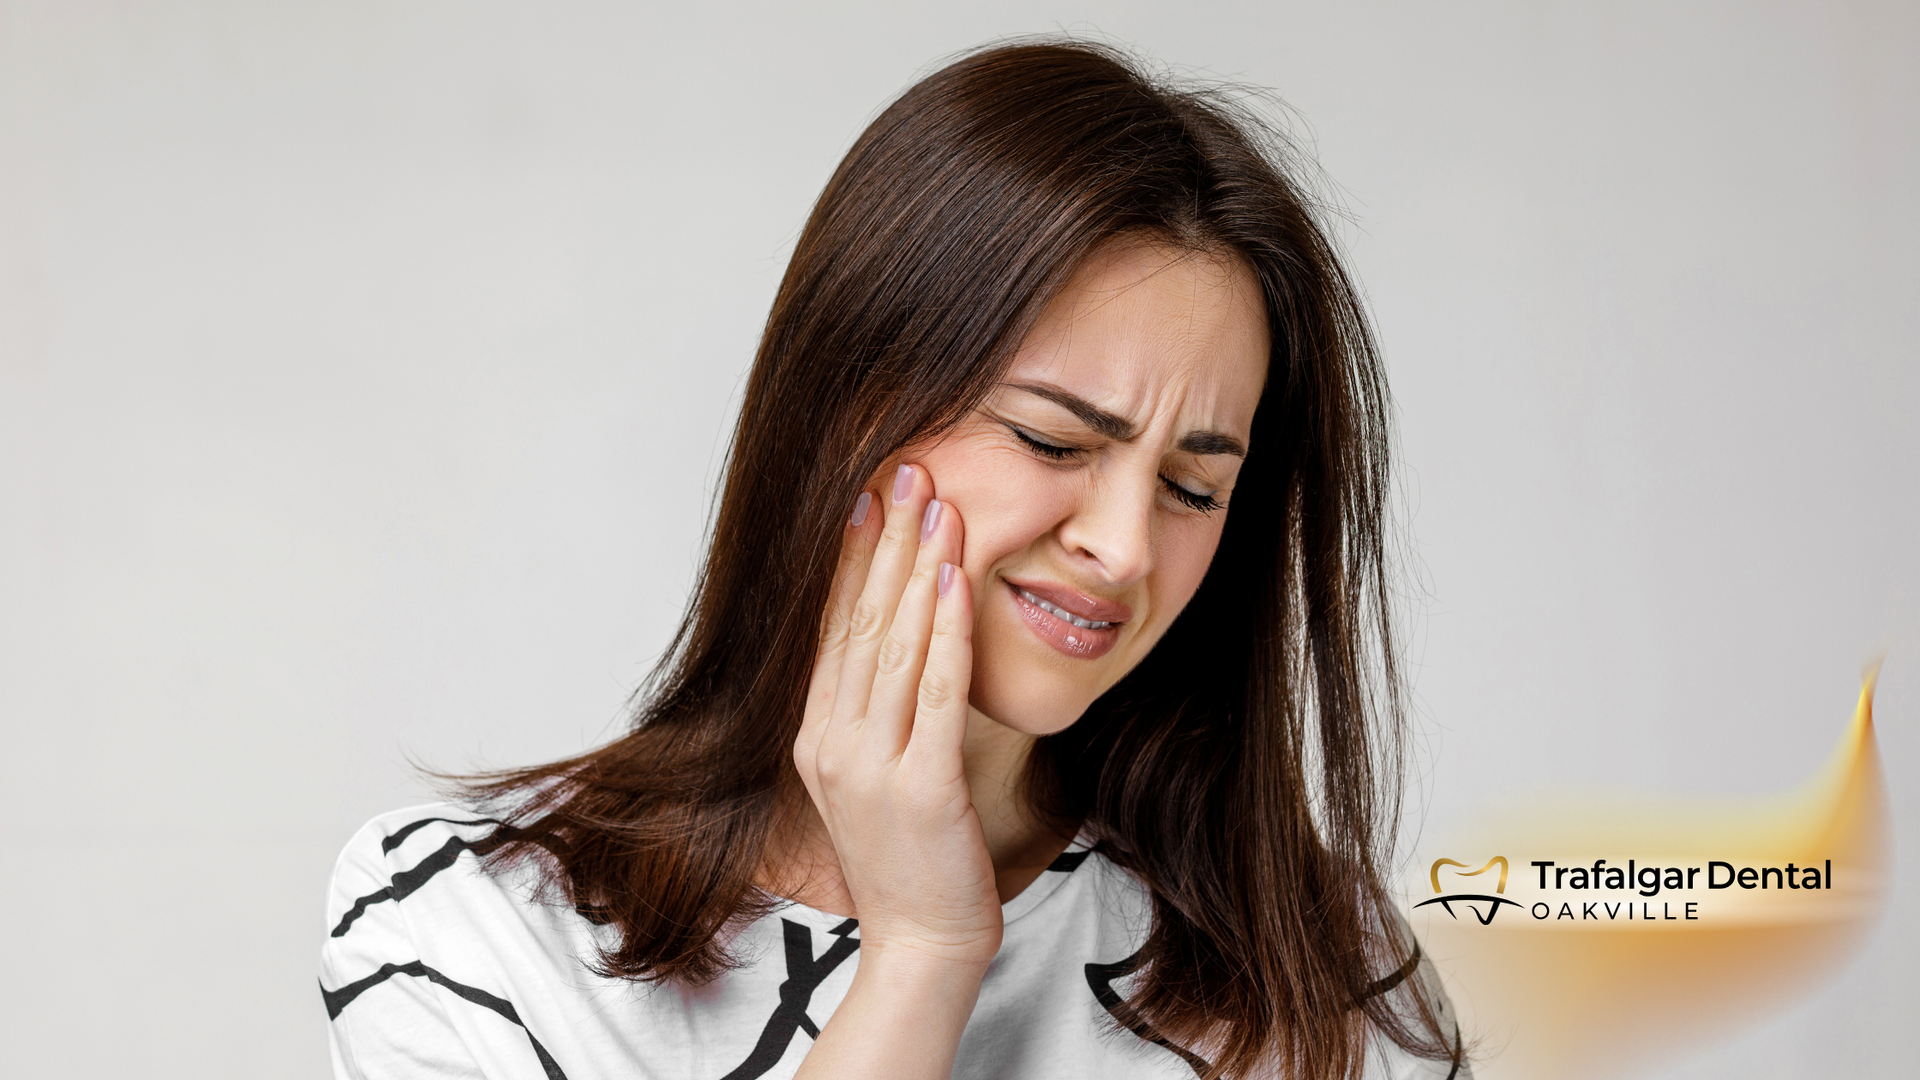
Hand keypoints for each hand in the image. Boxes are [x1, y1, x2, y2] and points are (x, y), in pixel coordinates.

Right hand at [793, 462, 1000, 970]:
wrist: (923, 943)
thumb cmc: (910, 857)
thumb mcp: (870, 775)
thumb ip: (869, 711)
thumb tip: (887, 639)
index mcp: (815, 735)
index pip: (832, 628)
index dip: (849, 558)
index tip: (867, 496)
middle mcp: (831, 743)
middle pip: (859, 622)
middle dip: (885, 542)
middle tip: (905, 471)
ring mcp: (872, 766)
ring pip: (896, 647)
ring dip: (917, 569)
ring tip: (936, 504)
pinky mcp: (920, 788)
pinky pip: (938, 693)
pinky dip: (948, 632)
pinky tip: (958, 582)